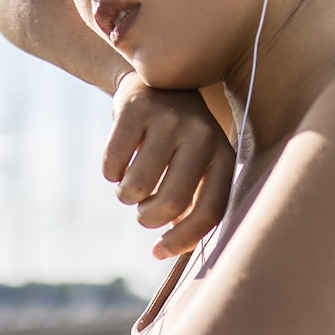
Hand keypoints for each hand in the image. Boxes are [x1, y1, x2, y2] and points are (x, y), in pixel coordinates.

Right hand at [105, 73, 234, 258]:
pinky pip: (113, 164)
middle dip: (148, 217)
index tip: (158, 251)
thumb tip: (170, 250)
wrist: (156, 83)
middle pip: (172, 202)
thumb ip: (192, 204)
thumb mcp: (196, 165)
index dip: (182, 240)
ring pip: (139, 186)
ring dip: (126, 196)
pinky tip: (118, 165)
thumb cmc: (177, 141)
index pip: (211, 212)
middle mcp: (203, 135)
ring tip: (130, 187)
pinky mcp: (136, 109)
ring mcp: (169, 120)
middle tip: (142, 211)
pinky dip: (110, 174)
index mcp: (223, 156)